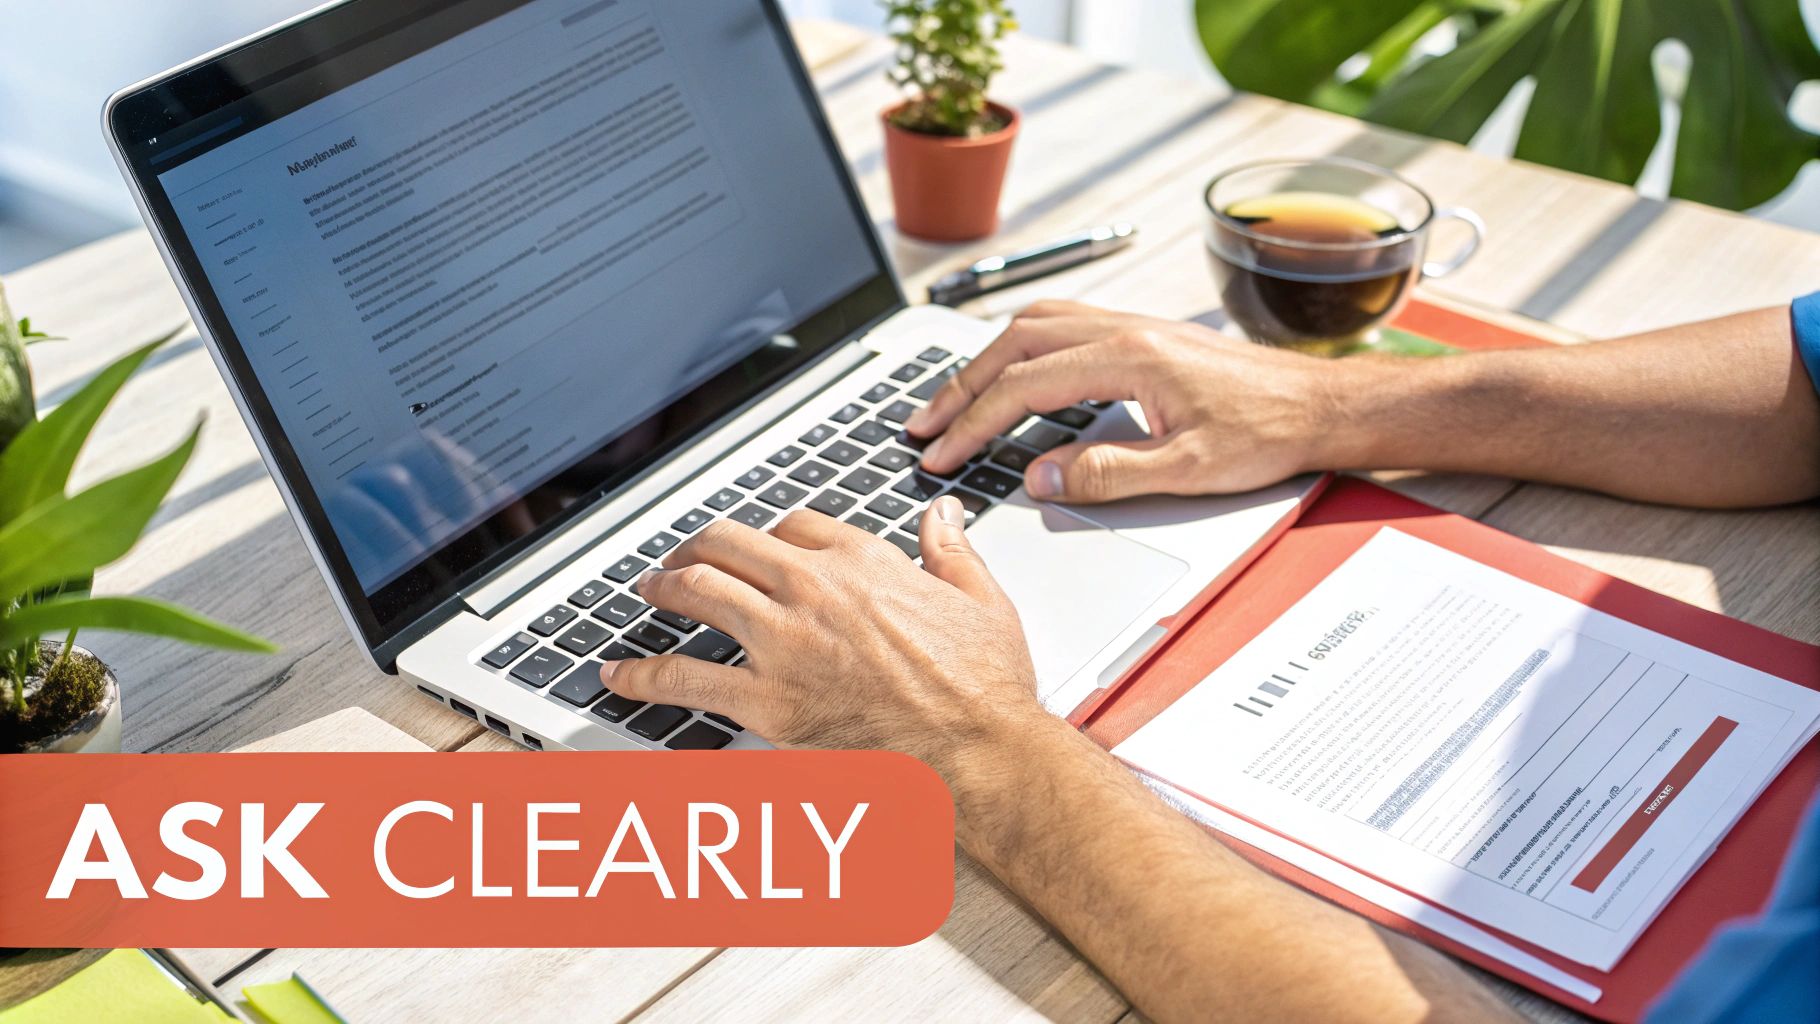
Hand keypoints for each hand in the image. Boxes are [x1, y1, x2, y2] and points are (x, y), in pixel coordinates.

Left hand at [599, 496, 1045, 771]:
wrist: (977, 749)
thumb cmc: (983, 686)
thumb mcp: (980, 599)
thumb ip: (951, 551)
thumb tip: (941, 516)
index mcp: (863, 561)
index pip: (794, 524)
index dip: (771, 534)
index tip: (762, 548)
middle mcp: (814, 590)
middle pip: (730, 543)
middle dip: (697, 544)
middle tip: (681, 556)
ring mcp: (783, 643)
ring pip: (698, 590)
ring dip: (664, 585)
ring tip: (648, 590)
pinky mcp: (767, 701)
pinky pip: (685, 679)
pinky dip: (642, 675)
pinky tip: (619, 674)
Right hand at [905, 300, 1335, 501]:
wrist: (1320, 404)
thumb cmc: (1269, 433)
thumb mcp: (1188, 471)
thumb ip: (1108, 474)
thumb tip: (1041, 477)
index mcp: (1128, 358)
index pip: (1024, 386)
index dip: (973, 423)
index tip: (942, 452)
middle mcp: (1124, 330)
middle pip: (1013, 344)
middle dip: (960, 386)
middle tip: (925, 426)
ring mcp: (1132, 326)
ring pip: (1034, 325)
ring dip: (986, 359)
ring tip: (954, 398)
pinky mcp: (1143, 335)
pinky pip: (1061, 325)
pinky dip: (1020, 346)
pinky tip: (1013, 370)